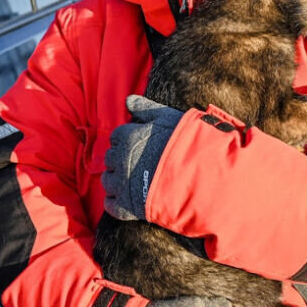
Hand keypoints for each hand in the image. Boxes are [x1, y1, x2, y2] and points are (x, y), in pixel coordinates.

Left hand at [102, 95, 183, 220]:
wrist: (198, 175)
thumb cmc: (185, 143)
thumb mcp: (167, 117)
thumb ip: (146, 108)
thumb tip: (128, 100)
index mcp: (127, 137)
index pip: (116, 137)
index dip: (127, 142)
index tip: (139, 147)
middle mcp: (120, 159)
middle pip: (110, 158)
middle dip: (120, 160)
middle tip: (138, 165)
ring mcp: (122, 183)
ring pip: (108, 181)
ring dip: (116, 181)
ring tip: (133, 183)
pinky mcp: (127, 206)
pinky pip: (110, 205)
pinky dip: (115, 203)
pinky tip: (127, 200)